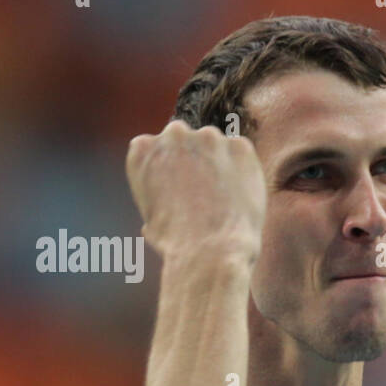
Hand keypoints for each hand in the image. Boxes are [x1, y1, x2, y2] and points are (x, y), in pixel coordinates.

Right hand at [125, 121, 265, 265]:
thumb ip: (155, 205)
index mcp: (142, 149)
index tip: (178, 187)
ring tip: (224, 198)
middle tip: (203, 191)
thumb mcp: (151, 223)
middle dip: (192, 159)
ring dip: (218, 163)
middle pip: (184, 139)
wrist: (211, 250)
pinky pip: (241, 153)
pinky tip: (239, 195)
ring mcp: (209, 137)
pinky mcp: (240, 147)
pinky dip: (242, 169)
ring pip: (214, 145)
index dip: (169, 168)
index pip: (156, 147)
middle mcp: (174, 135)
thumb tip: (152, 224)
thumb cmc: (176, 244)